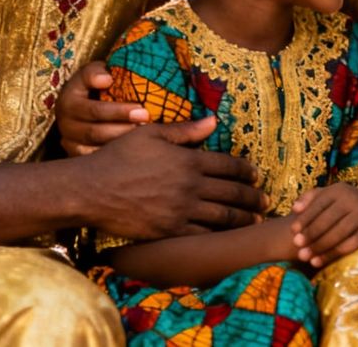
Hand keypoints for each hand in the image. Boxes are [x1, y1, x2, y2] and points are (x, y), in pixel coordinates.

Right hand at [56, 62, 148, 155]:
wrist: (86, 99)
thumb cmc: (95, 84)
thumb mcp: (93, 71)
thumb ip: (96, 72)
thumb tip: (106, 79)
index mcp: (67, 102)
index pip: (94, 110)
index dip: (118, 111)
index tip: (142, 108)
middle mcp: (65, 124)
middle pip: (96, 132)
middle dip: (124, 129)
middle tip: (147, 124)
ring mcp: (70, 143)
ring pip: (95, 150)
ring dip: (121, 144)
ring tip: (144, 137)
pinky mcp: (77, 156)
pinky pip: (96, 161)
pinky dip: (114, 157)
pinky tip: (133, 149)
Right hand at [83, 117, 264, 239]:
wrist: (91, 190)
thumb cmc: (117, 156)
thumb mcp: (150, 134)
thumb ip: (185, 131)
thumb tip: (213, 122)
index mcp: (188, 160)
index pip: (228, 166)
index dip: (246, 172)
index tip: (256, 176)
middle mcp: (190, 186)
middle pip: (232, 193)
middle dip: (253, 198)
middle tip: (266, 201)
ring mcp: (181, 211)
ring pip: (223, 217)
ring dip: (243, 219)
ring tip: (255, 220)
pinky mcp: (170, 231)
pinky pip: (202, 235)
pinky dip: (219, 235)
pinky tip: (228, 236)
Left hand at [289, 185, 357, 267]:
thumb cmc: (341, 203)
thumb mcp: (327, 195)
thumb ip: (309, 199)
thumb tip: (295, 208)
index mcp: (338, 190)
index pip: (319, 204)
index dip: (305, 218)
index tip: (293, 231)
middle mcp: (353, 199)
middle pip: (328, 219)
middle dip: (311, 234)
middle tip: (297, 246)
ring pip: (339, 233)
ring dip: (320, 246)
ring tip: (305, 257)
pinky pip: (351, 244)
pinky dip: (333, 254)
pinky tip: (319, 261)